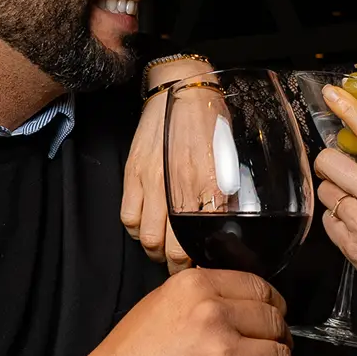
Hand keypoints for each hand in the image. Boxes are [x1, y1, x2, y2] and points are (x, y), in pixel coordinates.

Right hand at [75, 267, 294, 355]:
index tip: (273, 315)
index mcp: (195, 287)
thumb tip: (238, 302)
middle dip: (278, 338)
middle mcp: (213, 315)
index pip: (259, 287)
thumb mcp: (159, 305)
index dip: (273, 304)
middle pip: (274, 322)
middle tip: (270, 350)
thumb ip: (201, 297)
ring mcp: (225, 355)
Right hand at [120, 59, 215, 270]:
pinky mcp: (132, 174)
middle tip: (182, 264)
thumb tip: (227, 224)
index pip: (198, 242)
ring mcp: (150, 181)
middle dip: (174, 264)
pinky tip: (148, 224)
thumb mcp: (229, 158)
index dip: (199, 264)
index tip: (204, 267)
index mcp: (207, 185)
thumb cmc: (211, 122)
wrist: (183, 87)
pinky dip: (136, 228)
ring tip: (163, 247)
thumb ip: (225, 193)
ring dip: (154, 248)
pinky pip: (127, 217)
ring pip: (144, 237)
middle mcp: (177, 187)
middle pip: (167, 248)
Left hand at [314, 85, 356, 306]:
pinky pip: (327, 220)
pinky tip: (355, 224)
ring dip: (334, 192)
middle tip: (341, 169)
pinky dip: (336, 218)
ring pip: (324, 191)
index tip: (332, 94)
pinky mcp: (348, 246)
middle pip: (329, 162)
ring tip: (354, 202)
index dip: (349, 110)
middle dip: (331, 162)